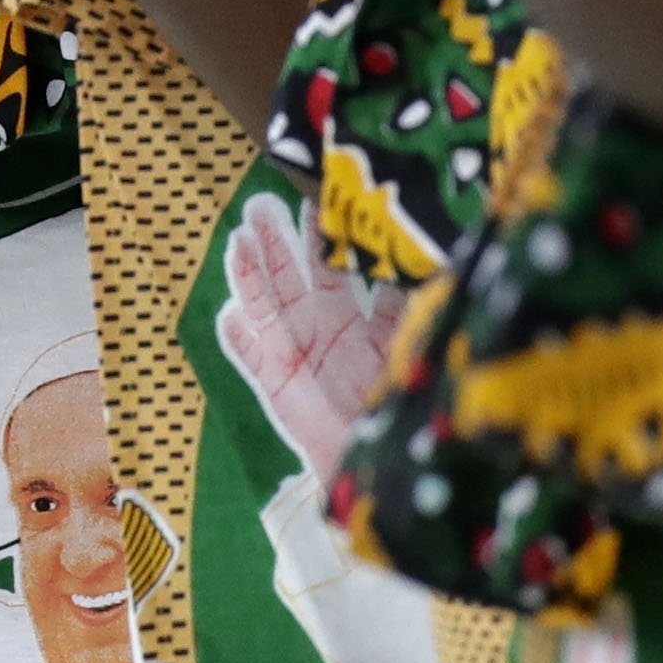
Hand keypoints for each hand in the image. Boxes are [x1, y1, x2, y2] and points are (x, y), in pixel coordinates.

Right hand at [212, 193, 398, 471]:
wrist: (391, 468)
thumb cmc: (408, 405)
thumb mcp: (416, 345)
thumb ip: (413, 308)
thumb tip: (431, 261)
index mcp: (359, 318)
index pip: (338, 266)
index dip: (329, 233)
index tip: (324, 194)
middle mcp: (323, 329)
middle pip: (294, 275)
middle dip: (280, 238)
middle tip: (268, 201)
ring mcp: (296, 354)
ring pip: (267, 303)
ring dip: (252, 272)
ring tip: (242, 238)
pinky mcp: (277, 386)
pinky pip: (252, 357)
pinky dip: (239, 337)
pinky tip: (230, 313)